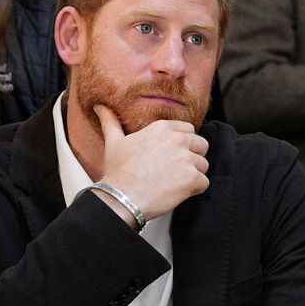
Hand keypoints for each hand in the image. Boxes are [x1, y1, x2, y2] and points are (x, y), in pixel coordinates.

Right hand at [96, 104, 209, 218]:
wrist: (121, 198)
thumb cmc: (118, 172)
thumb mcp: (114, 143)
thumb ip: (111, 122)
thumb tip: (100, 107)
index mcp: (162, 128)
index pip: (189, 130)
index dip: (182, 144)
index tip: (170, 155)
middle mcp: (177, 139)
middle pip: (201, 145)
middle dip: (192, 157)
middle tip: (174, 170)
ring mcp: (186, 158)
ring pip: (203, 165)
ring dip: (192, 174)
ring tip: (172, 182)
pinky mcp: (192, 177)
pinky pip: (204, 182)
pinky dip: (194, 189)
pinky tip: (177, 192)